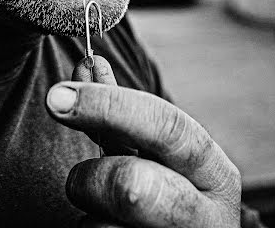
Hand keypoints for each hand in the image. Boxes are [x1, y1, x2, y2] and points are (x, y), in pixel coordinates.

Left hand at [46, 57, 240, 226]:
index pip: (166, 126)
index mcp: (214, 173)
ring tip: (108, 212)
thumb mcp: (156, 154)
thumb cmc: (166, 196)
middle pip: (134, 186)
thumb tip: (89, 63)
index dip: (110, 105)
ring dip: (91, 213)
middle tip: (76, 180)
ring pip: (106, 226)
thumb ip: (122, 114)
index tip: (61, 96)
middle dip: (93, 180)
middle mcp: (209, 218)